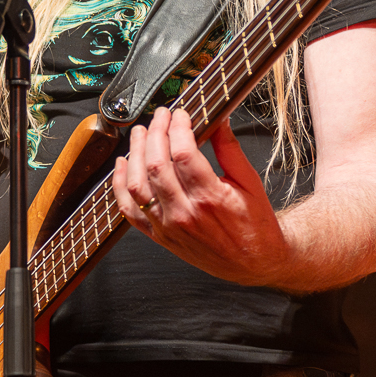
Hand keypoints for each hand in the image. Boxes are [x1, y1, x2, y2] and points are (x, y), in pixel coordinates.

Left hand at [112, 107, 292, 287]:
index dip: (177, 127)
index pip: (183, 152)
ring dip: (134, 154)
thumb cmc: (255, 225)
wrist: (253, 262)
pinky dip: (120, 185)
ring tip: (139, 133)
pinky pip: (129, 210)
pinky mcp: (159, 236)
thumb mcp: (250, 182)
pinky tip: (123, 165)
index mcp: (211, 197)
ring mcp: (168, 226)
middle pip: (156, 164)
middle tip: (160, 116)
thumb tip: (218, 119)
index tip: (181, 114)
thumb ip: (230, 149)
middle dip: (155, 133)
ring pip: (138, 185)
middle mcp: (185, 213)